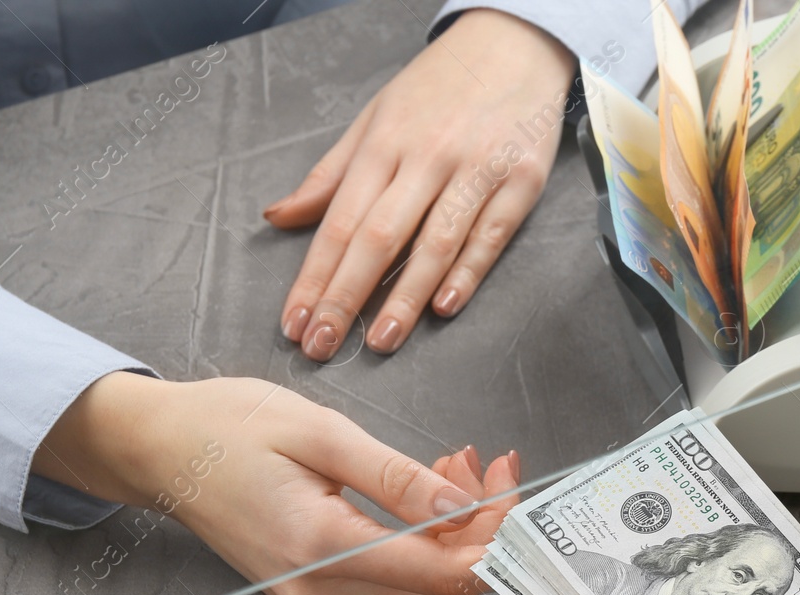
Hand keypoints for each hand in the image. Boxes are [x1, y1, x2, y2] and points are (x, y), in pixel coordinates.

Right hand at [35, 372, 518, 594]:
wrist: (159, 452)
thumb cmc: (225, 429)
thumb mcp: (320, 432)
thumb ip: (397, 477)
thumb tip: (464, 508)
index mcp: (322, 548)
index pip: (446, 571)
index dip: (494, 531)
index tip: (507, 480)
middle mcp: (320, 592)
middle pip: (444, 588)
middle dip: (481, 529)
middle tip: (483, 466)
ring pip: (423, 589)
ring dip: (454, 534)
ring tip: (449, 469)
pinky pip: (391, 583)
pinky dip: (422, 542)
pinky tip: (420, 494)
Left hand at [266, 9, 575, 360]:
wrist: (514, 44)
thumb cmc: (439, 88)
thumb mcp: (374, 118)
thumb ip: (330, 174)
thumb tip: (279, 217)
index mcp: (383, 144)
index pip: (339, 222)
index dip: (314, 277)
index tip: (294, 322)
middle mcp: (426, 157)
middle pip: (378, 237)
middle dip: (346, 297)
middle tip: (323, 346)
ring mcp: (476, 169)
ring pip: (434, 243)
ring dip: (404, 298)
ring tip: (379, 341)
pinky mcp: (521, 181)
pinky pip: (490, 236)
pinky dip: (467, 273)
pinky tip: (443, 307)